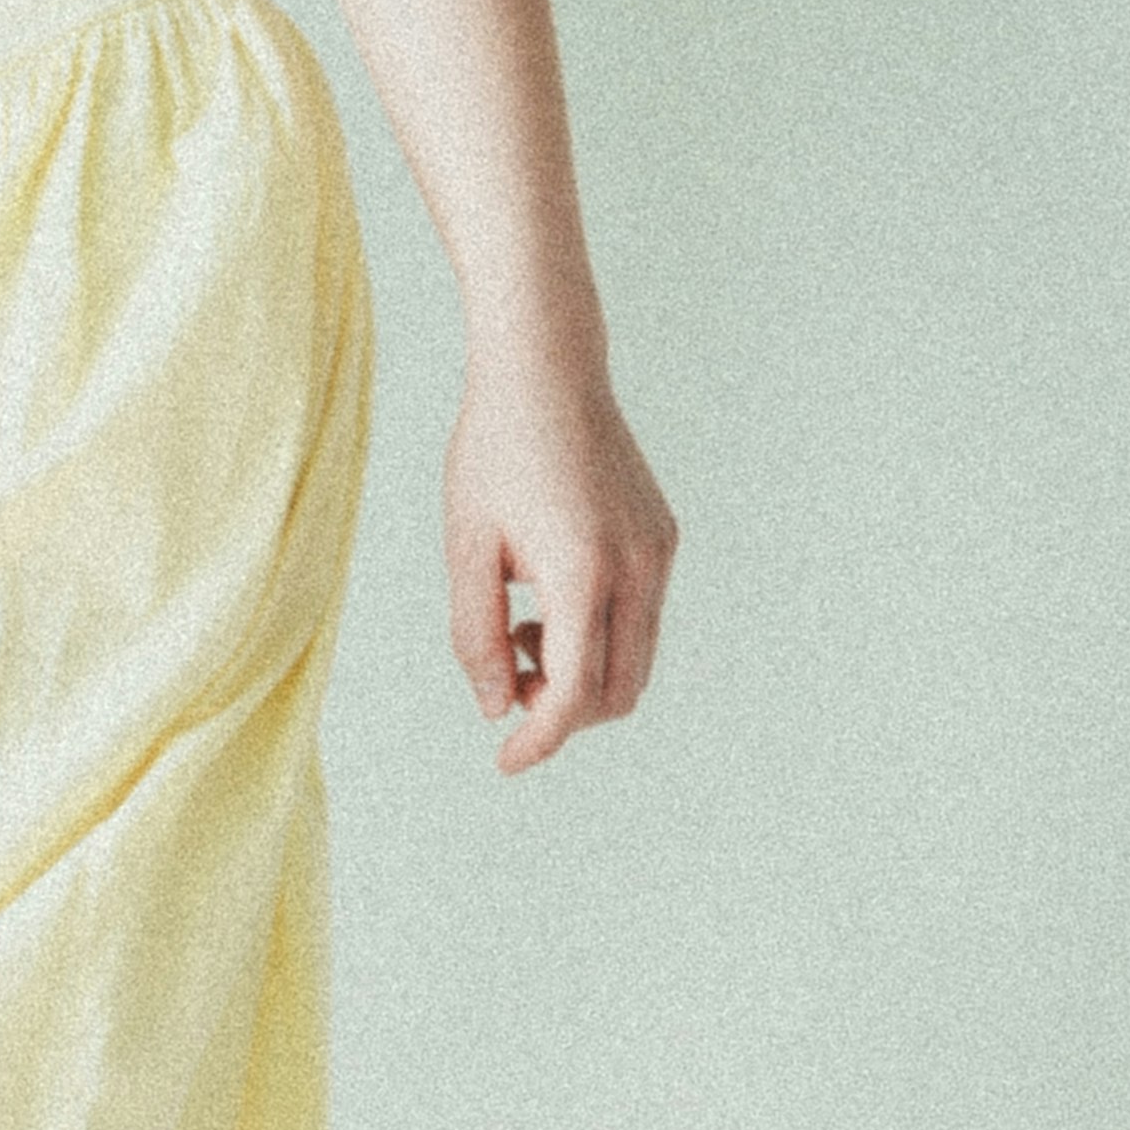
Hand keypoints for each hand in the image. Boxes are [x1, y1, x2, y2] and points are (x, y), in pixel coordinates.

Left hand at [445, 358, 677, 769]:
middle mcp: (636, 565)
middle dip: (563, 714)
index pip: (575, 695)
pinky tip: (545, 604)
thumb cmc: (494, 452)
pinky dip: (595, 639)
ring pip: (634, 663)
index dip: (539, 740)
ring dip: (579, 677)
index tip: (504, 761)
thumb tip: (496, 709)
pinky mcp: (663, 537)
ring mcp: (658, 551)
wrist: (547, 368)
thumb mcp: (466, 549)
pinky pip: (638, 620)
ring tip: (520, 632)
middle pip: (617, 694)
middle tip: (509, 685)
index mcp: (584, 571)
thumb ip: (475, 638)